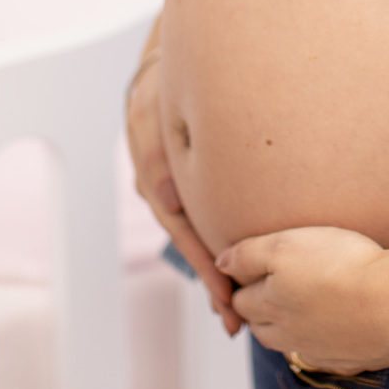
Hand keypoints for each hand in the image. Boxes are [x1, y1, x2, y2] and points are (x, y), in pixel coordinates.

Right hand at [126, 51, 240, 334]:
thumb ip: (156, 154)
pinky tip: (239, 261)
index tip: (226, 296)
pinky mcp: (189, 181)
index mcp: (155, 182)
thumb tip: (167, 198)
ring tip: (239, 306)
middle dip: (214, 284)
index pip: (184, 232)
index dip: (204, 266)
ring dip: (218, 269)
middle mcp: (165, 193)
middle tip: (236, 323)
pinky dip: (218, 242)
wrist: (165, 65)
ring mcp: (176, 189)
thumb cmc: (159, 87)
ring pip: (201, 236)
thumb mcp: (149, 113)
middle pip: (194, 245)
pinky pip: (205, 216)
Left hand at [217, 225, 388, 372]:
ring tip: (293, 314)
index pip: (240, 300)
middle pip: (261, 328)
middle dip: (257, 311)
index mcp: (270, 305)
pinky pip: (325, 357)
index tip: (245, 274)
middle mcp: (289, 335)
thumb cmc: (341, 264)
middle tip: (263, 294)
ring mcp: (320, 352)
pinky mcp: (351, 361)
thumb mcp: (287, 245)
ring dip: (285, 331)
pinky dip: (321, 344)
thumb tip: (220, 263)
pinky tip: (332, 330)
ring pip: (290, 345)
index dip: (240, 285)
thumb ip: (248, 253)